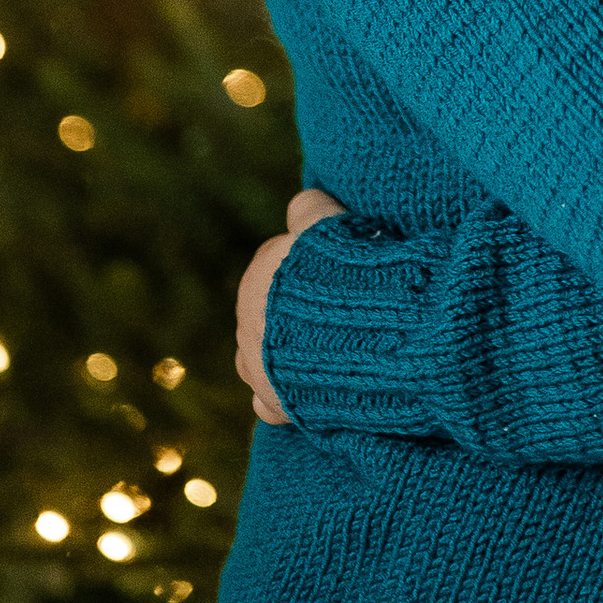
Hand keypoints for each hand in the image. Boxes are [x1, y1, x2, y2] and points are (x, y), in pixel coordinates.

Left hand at [235, 186, 345, 426]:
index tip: (341, 268)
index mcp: (260, 274)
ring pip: (263, 356)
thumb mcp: (327, 224)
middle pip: (272, 310)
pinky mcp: (272, 403)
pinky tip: (309, 392)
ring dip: (288, 354)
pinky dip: (284, 397)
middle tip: (343, 309)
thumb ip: (310, 208)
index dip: (315, 264)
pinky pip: (269, 402)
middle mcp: (247, 320)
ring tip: (332, 350)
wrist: (354, 336)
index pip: (282, 262)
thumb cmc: (342, 275)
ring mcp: (256, 365)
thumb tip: (302, 200)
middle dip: (299, 311)